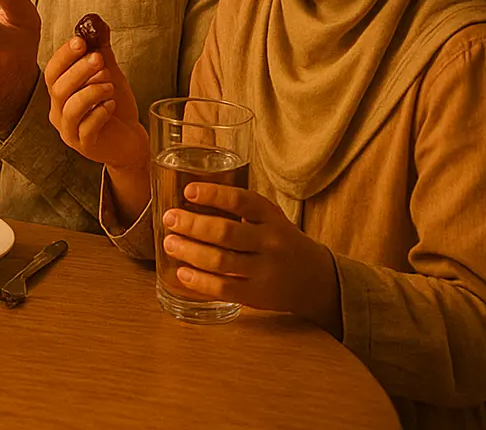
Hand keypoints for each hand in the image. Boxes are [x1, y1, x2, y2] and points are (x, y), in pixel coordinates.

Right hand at [45, 34, 147, 171]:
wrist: (130, 138)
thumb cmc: (115, 108)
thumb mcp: (109, 74)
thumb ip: (101, 50)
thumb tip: (97, 23)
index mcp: (60, 93)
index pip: (52, 71)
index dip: (64, 55)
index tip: (80, 41)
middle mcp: (59, 112)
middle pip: (58, 89)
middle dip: (78, 70)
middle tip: (98, 60)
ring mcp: (70, 131)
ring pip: (70, 108)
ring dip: (91, 91)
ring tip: (109, 86)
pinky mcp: (85, 145)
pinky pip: (86, 128)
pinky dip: (100, 113)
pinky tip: (111, 105)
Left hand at [161, 184, 342, 334]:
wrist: (316, 279)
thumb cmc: (280, 241)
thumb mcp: (269, 218)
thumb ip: (239, 208)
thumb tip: (188, 196)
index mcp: (271, 217)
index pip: (241, 201)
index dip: (214, 194)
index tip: (188, 190)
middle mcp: (270, 242)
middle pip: (226, 232)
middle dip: (192, 225)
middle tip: (169, 218)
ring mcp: (265, 270)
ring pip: (221, 261)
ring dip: (190, 251)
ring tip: (170, 243)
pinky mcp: (258, 295)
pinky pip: (224, 288)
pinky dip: (199, 281)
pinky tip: (182, 272)